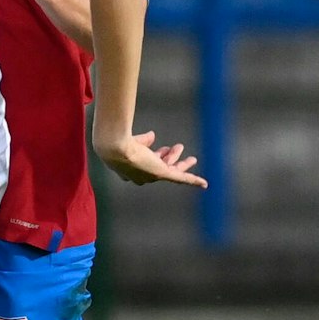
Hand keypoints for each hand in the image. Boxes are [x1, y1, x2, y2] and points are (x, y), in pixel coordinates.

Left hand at [93, 130, 208, 187]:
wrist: (114, 147)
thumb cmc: (117, 142)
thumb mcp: (132, 139)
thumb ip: (142, 140)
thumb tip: (152, 135)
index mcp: (130, 168)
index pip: (145, 164)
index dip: (154, 154)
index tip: (157, 144)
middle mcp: (140, 175)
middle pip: (159, 167)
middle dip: (170, 157)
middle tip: (178, 147)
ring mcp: (151, 175)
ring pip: (171, 170)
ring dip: (182, 163)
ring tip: (192, 158)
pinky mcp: (161, 174)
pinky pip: (181, 178)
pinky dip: (193, 181)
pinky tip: (204, 184)